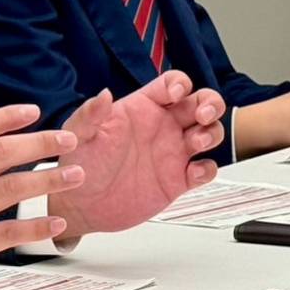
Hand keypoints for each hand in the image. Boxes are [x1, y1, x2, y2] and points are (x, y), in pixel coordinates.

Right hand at [0, 104, 83, 289]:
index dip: (6, 116)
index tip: (32, 112)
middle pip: (0, 153)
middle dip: (40, 142)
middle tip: (68, 140)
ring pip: (10, 188)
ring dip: (48, 179)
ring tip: (74, 175)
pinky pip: (8, 233)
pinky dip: (35, 227)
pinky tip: (56, 225)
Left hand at [49, 72, 224, 240]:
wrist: (81, 206)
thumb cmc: (78, 165)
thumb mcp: (79, 137)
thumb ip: (90, 115)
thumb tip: (104, 94)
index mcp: (140, 108)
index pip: (170, 84)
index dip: (180, 83)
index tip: (175, 94)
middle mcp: (161, 126)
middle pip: (200, 103)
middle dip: (210, 103)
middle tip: (202, 115)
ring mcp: (172, 153)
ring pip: (209, 132)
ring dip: (211, 133)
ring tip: (196, 143)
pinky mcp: (178, 180)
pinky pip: (206, 170)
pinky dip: (208, 169)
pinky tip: (193, 173)